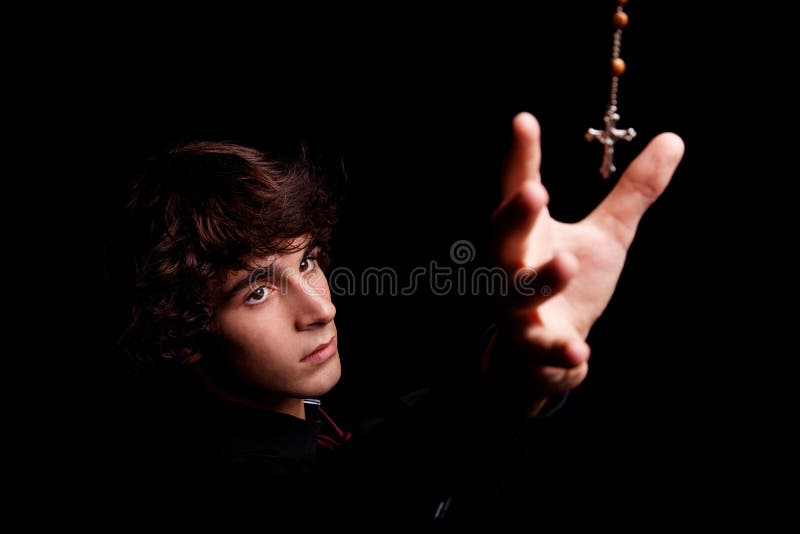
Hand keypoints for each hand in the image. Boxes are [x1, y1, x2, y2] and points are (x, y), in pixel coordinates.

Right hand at [486, 112, 683, 414]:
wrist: (539, 354)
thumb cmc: (570, 283)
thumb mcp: (606, 236)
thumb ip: (632, 195)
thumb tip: (674, 140)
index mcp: (529, 232)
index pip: (519, 188)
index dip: (520, 157)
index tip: (524, 120)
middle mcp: (514, 265)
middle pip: (504, 237)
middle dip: (516, 215)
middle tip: (534, 190)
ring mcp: (517, 307)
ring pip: (519, 292)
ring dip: (541, 278)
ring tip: (567, 263)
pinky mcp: (531, 345)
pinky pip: (541, 346)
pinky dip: (559, 349)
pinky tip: (580, 352)